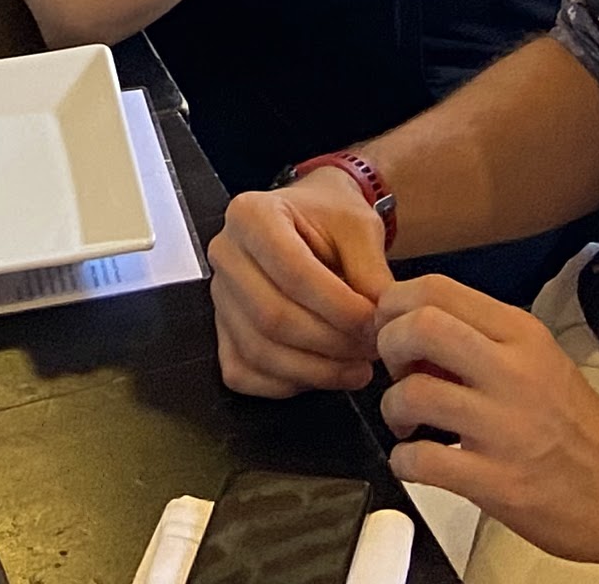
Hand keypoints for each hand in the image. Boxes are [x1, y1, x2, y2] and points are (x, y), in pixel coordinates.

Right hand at [211, 169, 394, 395]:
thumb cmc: (330, 217)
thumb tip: (380, 324)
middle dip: (330, 343)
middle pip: (272, 317)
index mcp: (251, 215)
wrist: (309, 220)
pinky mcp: (222, 332)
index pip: (292, 272)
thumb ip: (371, 271)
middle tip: (372, 349)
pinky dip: (287, 384)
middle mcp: (225, 254)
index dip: (338, 307)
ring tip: (359, 368)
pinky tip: (325, 373)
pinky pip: (244, 373)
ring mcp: (219, 297)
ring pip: (259, 351)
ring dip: (315, 370)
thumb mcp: (359, 226)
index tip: (374, 323)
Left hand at [375, 276, 598, 563]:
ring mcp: (504, 428)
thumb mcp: (541, 363)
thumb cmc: (579, 429)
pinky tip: (416, 462)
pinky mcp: (496, 482)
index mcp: (523, 334)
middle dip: (388, 346)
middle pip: (419, 326)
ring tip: (407, 423)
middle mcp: (513, 371)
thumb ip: (484, 342)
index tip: (391, 328)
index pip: (436, 288)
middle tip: (398, 373)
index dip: (394, 305)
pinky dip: (403, 461)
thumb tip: (418, 332)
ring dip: (392, 408)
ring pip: (412, 393)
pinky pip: (420, 459)